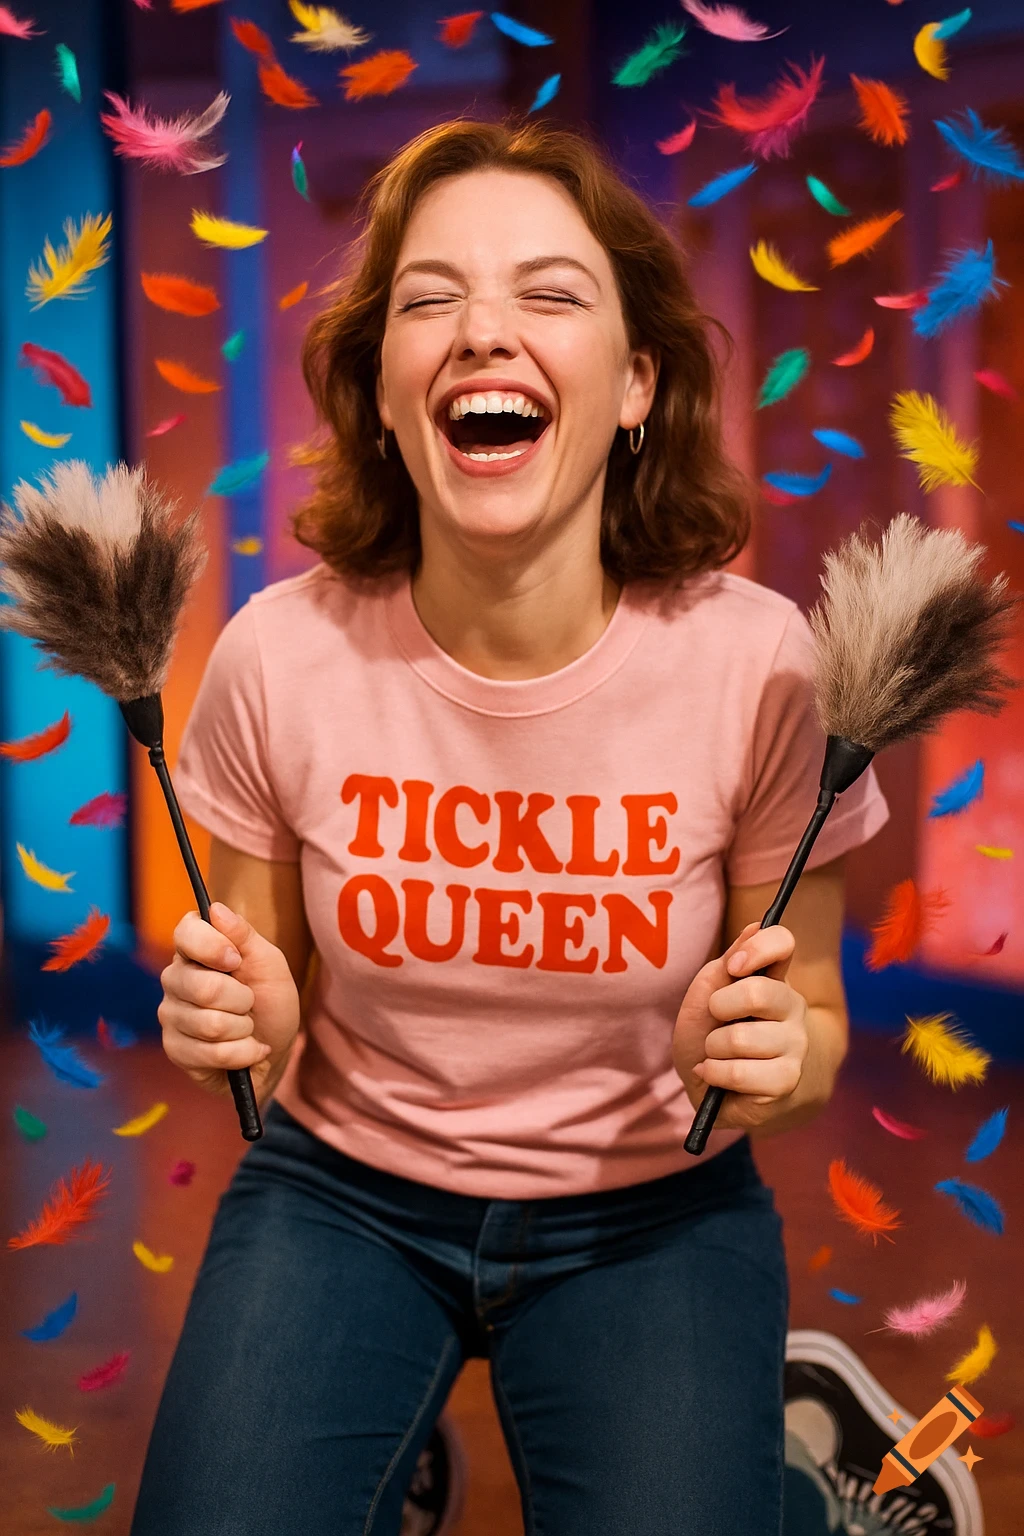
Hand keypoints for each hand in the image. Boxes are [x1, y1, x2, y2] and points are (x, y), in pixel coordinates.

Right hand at [158, 902, 300, 1103]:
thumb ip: (244, 935)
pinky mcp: (174, 1049)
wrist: (275, 1049)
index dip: (213, 947)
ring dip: (243, 1029)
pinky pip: (211, 1053)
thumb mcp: (269, 964)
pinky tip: (246, 1049)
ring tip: (246, 1027)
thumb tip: (216, 909)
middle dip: (242, 1000)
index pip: (186, 932)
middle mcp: (175, 978)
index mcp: (195, 949)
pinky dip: (242, 1052)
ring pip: (210, 1024)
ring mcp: (171, 1014)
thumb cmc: (270, 1001)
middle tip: (249, 1002)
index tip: (236, 960)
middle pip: (203, 987)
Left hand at [672, 921, 808, 1131]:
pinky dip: (714, 1074)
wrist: (727, 1098)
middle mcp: (791, 1007)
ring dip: (713, 1048)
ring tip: (716, 1056)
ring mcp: (794, 1044)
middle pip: (758, 992)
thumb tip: (755, 925)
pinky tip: (716, 1076)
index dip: (758, 947)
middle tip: (716, 1020)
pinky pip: (738, 1072)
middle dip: (719, 1007)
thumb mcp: (703, 1003)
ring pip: (741, 1038)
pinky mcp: (787, 1080)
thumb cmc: (713, 1043)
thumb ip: (723, 969)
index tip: (735, 966)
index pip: (782, 943)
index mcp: (771, 979)